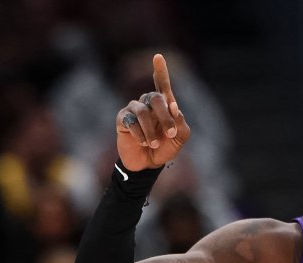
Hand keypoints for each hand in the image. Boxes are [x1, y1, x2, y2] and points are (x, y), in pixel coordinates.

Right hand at [116, 53, 190, 170]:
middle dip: (165, 117)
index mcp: (164, 104)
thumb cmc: (165, 148)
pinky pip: (131, 122)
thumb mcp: (180, 137)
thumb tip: (174, 107)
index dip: (160, 70)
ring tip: (154, 144)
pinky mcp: (122, 120)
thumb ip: (181, 123)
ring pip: (144, 112)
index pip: (162, 84)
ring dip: (152, 130)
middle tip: (171, 133)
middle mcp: (147, 103)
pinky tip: (143, 142)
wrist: (148, 165)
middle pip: (156, 98)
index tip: (158, 57)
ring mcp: (134, 110)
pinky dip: (140, 134)